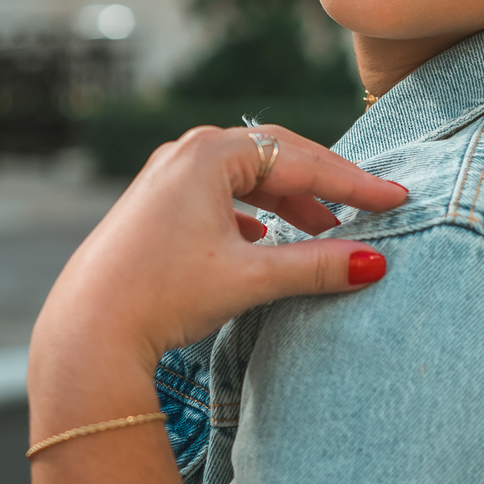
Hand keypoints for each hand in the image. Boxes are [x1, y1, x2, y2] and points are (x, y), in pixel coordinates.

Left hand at [28, 125, 406, 420]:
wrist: (89, 329)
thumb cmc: (161, 295)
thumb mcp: (249, 278)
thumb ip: (315, 267)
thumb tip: (374, 264)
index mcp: (208, 154)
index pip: (300, 160)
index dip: (353, 182)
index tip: (394, 199)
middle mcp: (186, 154)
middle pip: (276, 158)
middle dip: (325, 185)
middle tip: (371, 207)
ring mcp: (167, 177)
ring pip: (248, 178)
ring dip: (290, 202)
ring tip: (325, 232)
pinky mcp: (158, 206)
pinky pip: (222, 196)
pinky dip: (256, 214)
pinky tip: (266, 239)